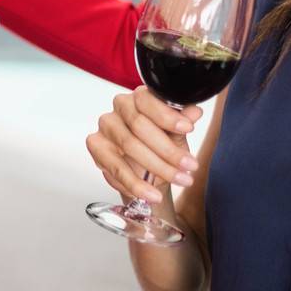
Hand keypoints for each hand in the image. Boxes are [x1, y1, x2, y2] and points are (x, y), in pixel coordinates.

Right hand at [85, 86, 203, 207]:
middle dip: (168, 150)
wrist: (145, 168)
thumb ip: (183, 121)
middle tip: (189, 167)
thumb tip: (194, 112)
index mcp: (140, 97)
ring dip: (157, 168)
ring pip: (129, 147)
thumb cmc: (160, 143)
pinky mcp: (96, 146)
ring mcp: (106, 126)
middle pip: (139, 126)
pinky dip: (135, 183)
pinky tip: (151, 193)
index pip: (148, 101)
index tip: (188, 128)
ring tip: (178, 181)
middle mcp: (120, 107)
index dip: (168, 116)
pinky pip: (115, 167)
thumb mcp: (177, 133)